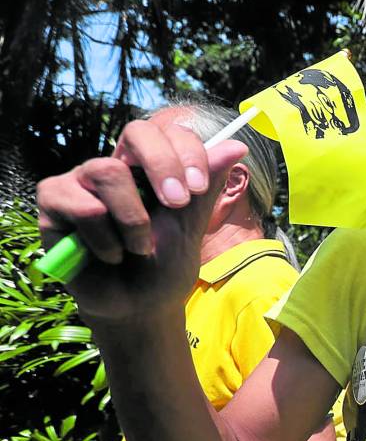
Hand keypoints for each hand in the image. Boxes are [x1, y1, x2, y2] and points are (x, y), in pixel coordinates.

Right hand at [37, 119, 246, 322]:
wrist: (138, 308)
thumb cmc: (163, 267)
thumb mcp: (190, 226)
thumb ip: (206, 186)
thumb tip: (236, 146)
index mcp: (150, 168)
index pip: (167, 132)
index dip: (186, 151)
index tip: (197, 189)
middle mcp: (115, 166)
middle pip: (137, 131)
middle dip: (163, 166)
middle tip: (176, 204)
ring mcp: (81, 180)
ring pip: (108, 172)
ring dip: (133, 222)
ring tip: (136, 250)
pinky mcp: (53, 200)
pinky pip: (84, 206)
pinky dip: (105, 240)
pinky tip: (107, 256)